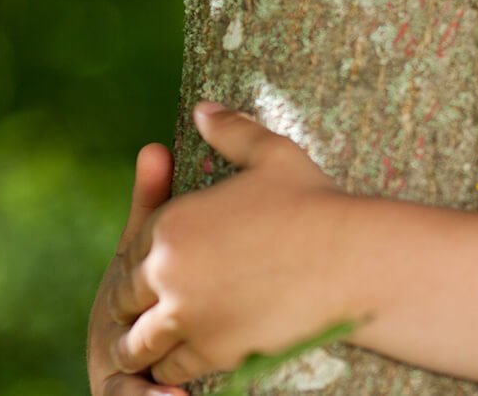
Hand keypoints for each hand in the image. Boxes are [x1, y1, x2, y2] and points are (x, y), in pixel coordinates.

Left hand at [104, 101, 356, 384]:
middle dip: (130, 309)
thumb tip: (204, 108)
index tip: (145, 278)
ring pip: (141, 340)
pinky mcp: (210, 350)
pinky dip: (172, 371)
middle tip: (133, 319)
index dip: (139, 267)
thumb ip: (233, 132)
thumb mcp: (273, 156)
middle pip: (126, 298)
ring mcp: (186, 314)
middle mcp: (167, 270)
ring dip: (141, 347)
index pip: (132, 252)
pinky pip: (174, 367)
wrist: (351, 258)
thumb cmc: (317, 203)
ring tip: (145, 354)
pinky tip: (179, 371)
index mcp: (172, 223)